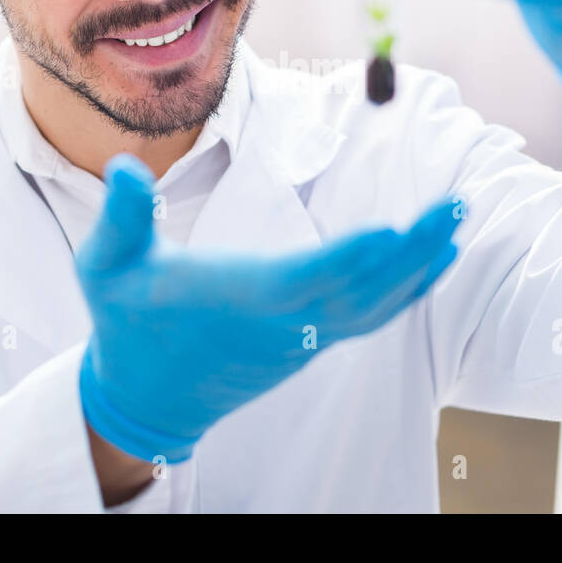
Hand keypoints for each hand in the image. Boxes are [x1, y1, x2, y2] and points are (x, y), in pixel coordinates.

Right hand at [75, 154, 461, 463]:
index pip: (300, 281)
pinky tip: (434, 260)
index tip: (392, 231)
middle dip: (411, 251)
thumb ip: (119, 217)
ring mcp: (300, 336)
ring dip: (419, 266)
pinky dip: (406, 291)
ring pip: (373, 306)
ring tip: (456, 223)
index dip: (347, 259)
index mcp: (233, 300)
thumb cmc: (127, 323)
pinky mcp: (310, 341)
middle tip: (456, 208)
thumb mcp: (105, 267)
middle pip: (358, 291)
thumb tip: (124, 165)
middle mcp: (278, 323)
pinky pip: (369, 317)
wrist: (145, 397)